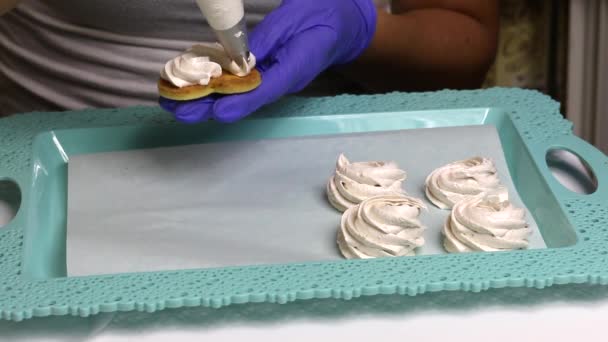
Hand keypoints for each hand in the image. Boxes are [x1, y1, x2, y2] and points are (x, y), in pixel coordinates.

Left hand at [159, 0, 375, 122]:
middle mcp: (283, 81)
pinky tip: (193, 86)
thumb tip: (237, 58)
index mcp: (297, 68)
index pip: (266, 90)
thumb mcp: (293, 18)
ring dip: (207, 99)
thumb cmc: (322, 14)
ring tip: (174, 101)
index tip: (216, 110)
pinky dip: (216, 86)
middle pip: (244, 100)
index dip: (240, 102)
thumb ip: (266, 38)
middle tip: (177, 109)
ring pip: (239, 96)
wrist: (343, 24)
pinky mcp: (268, 75)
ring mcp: (275, 81)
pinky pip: (241, 85)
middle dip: (209, 106)